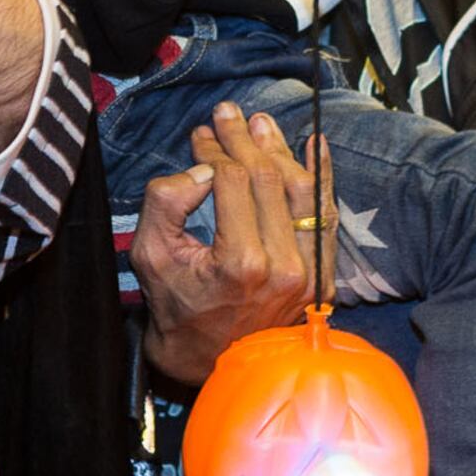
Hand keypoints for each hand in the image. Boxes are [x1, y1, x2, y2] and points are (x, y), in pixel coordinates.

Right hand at [125, 104, 328, 384]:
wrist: (208, 361)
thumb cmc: (176, 306)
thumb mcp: (150, 255)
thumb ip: (165, 203)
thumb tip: (202, 171)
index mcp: (240, 262)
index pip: (233, 181)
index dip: (216, 150)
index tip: (200, 134)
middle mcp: (283, 266)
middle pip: (268, 179)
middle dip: (245, 140)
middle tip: (228, 113)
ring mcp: (308, 274)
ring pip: (301, 193)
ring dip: (281, 151)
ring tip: (261, 123)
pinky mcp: (320, 278)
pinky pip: (325, 219)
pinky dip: (323, 179)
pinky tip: (315, 147)